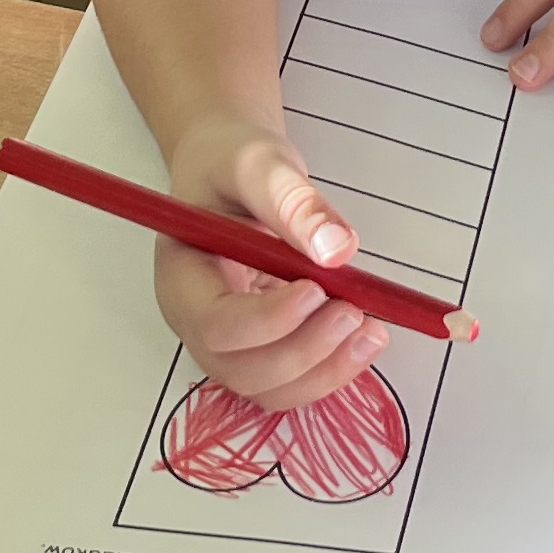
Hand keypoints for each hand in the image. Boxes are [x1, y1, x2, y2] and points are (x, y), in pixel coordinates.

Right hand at [152, 118, 387, 412]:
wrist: (228, 172)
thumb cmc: (230, 163)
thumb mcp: (258, 163)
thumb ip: (292, 200)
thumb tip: (338, 249)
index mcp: (182, 277)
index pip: (216, 324)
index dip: (267, 321)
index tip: (316, 290)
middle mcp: (197, 322)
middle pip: (241, 370)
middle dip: (304, 353)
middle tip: (354, 313)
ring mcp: (228, 343)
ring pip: (270, 389)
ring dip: (325, 371)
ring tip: (372, 330)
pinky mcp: (260, 349)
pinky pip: (291, 382)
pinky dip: (331, 371)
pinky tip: (365, 338)